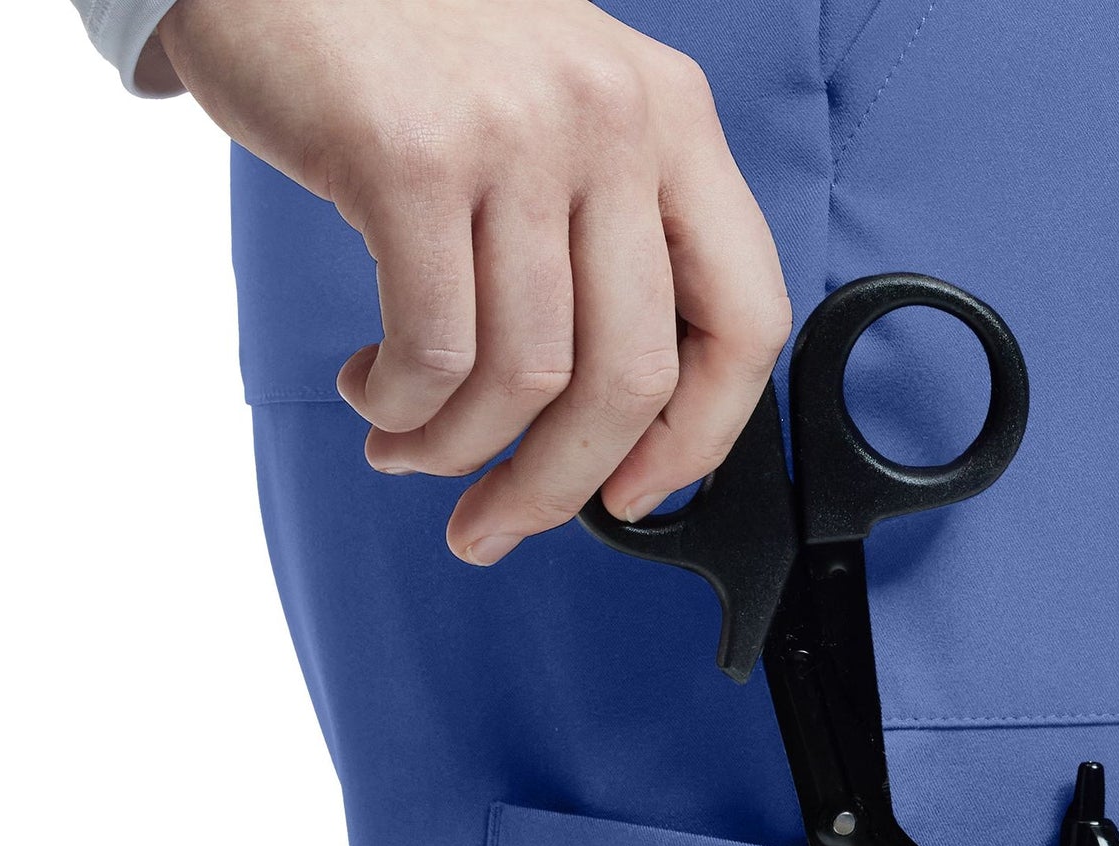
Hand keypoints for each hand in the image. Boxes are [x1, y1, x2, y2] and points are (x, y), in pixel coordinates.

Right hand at [153, 0, 790, 563]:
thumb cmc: (406, 48)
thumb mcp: (553, 111)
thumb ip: (604, 234)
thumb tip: (615, 426)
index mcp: (672, 115)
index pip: (746, 318)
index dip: (699, 438)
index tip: (637, 497)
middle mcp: (612, 118)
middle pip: (631, 378)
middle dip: (557, 487)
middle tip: (491, 524)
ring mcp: (517, 132)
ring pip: (527, 379)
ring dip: (454, 449)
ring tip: (404, 446)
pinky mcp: (410, 154)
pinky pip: (432, 352)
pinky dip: (400, 406)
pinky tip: (371, 391)